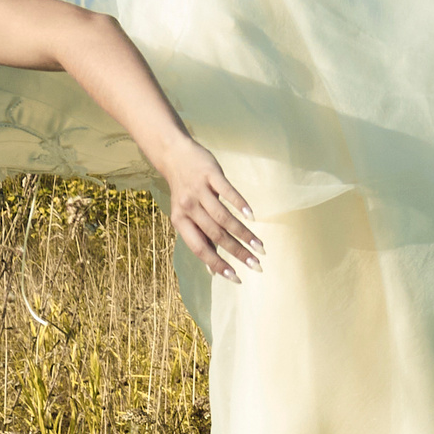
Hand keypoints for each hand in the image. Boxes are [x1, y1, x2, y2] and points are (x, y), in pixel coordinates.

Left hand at [157, 139, 261, 280]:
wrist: (174, 156)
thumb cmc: (184, 192)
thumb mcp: (186, 216)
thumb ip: (200, 239)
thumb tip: (212, 269)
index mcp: (180, 222)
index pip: (200, 249)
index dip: (218, 264)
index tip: (237, 278)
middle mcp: (187, 208)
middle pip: (216, 235)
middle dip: (238, 252)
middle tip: (256, 264)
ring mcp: (199, 190)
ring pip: (223, 217)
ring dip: (243, 233)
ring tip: (259, 246)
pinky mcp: (210, 174)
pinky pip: (227, 192)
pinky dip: (240, 205)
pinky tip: (252, 217)